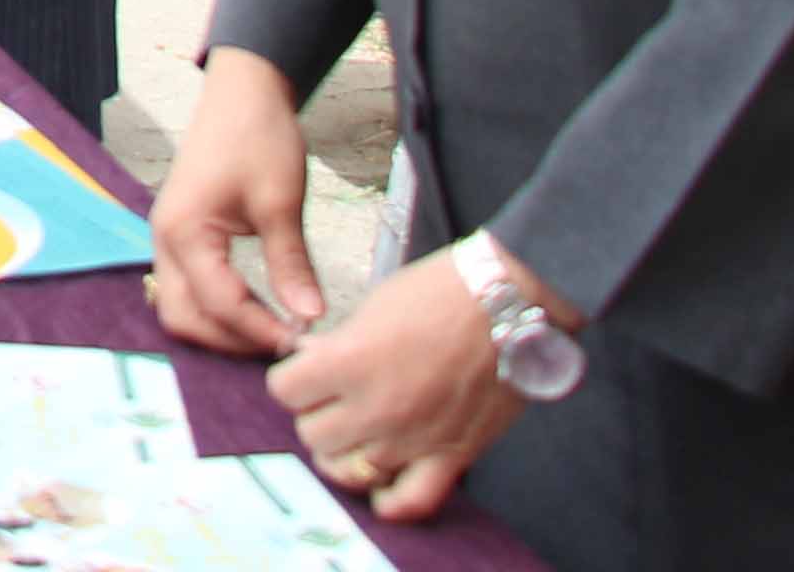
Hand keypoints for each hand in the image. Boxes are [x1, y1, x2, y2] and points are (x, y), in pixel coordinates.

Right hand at [145, 46, 328, 358]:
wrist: (243, 92)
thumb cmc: (259, 137)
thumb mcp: (280, 202)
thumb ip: (290, 265)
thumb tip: (310, 319)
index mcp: (185, 231)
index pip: (219, 303)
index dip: (261, 331)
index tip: (303, 344)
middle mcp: (164, 239)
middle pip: (183, 318)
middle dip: (231, 341)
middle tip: (283, 344)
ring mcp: (167, 238)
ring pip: (180, 308)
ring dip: (221, 329)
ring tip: (271, 331)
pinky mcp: (180, 235)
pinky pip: (187, 289)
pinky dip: (215, 309)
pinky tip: (254, 310)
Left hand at [265, 244, 540, 520]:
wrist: (508, 304)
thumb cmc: (440, 293)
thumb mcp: (373, 306)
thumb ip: (337, 345)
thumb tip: (309, 364)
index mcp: (351, 362)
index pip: (285, 391)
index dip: (292, 378)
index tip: (305, 371)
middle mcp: (378, 408)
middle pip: (312, 434)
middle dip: (315, 412)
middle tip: (332, 397)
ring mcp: (414, 438)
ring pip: (347, 470)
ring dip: (343, 452)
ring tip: (353, 432)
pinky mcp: (452, 456)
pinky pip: (410, 500)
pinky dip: (389, 499)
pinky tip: (380, 485)